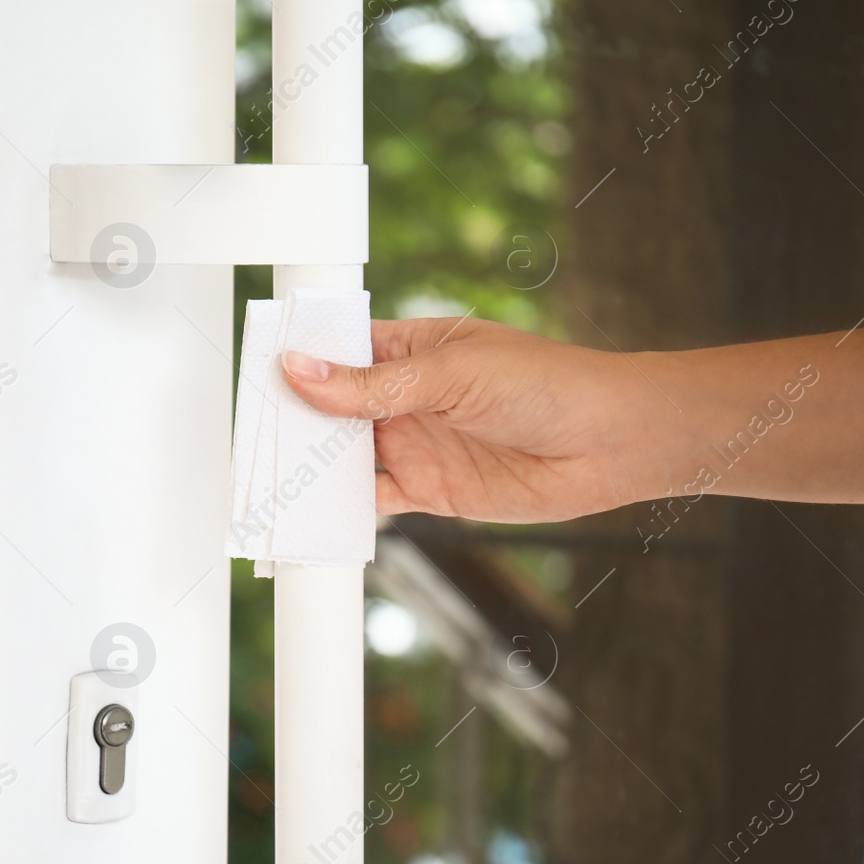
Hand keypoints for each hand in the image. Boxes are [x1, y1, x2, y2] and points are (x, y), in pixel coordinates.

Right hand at [280, 317, 651, 521]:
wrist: (611, 443)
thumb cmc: (548, 383)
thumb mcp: (450, 375)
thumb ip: (372, 384)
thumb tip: (301, 370)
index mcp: (410, 348)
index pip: (338, 352)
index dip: (299, 362)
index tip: (256, 375)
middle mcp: (407, 396)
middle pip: (333, 408)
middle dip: (295, 421)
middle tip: (252, 437)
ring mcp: (417, 443)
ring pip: (348, 457)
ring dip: (314, 468)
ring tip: (271, 481)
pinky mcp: (432, 490)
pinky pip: (375, 501)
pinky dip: (345, 509)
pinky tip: (316, 515)